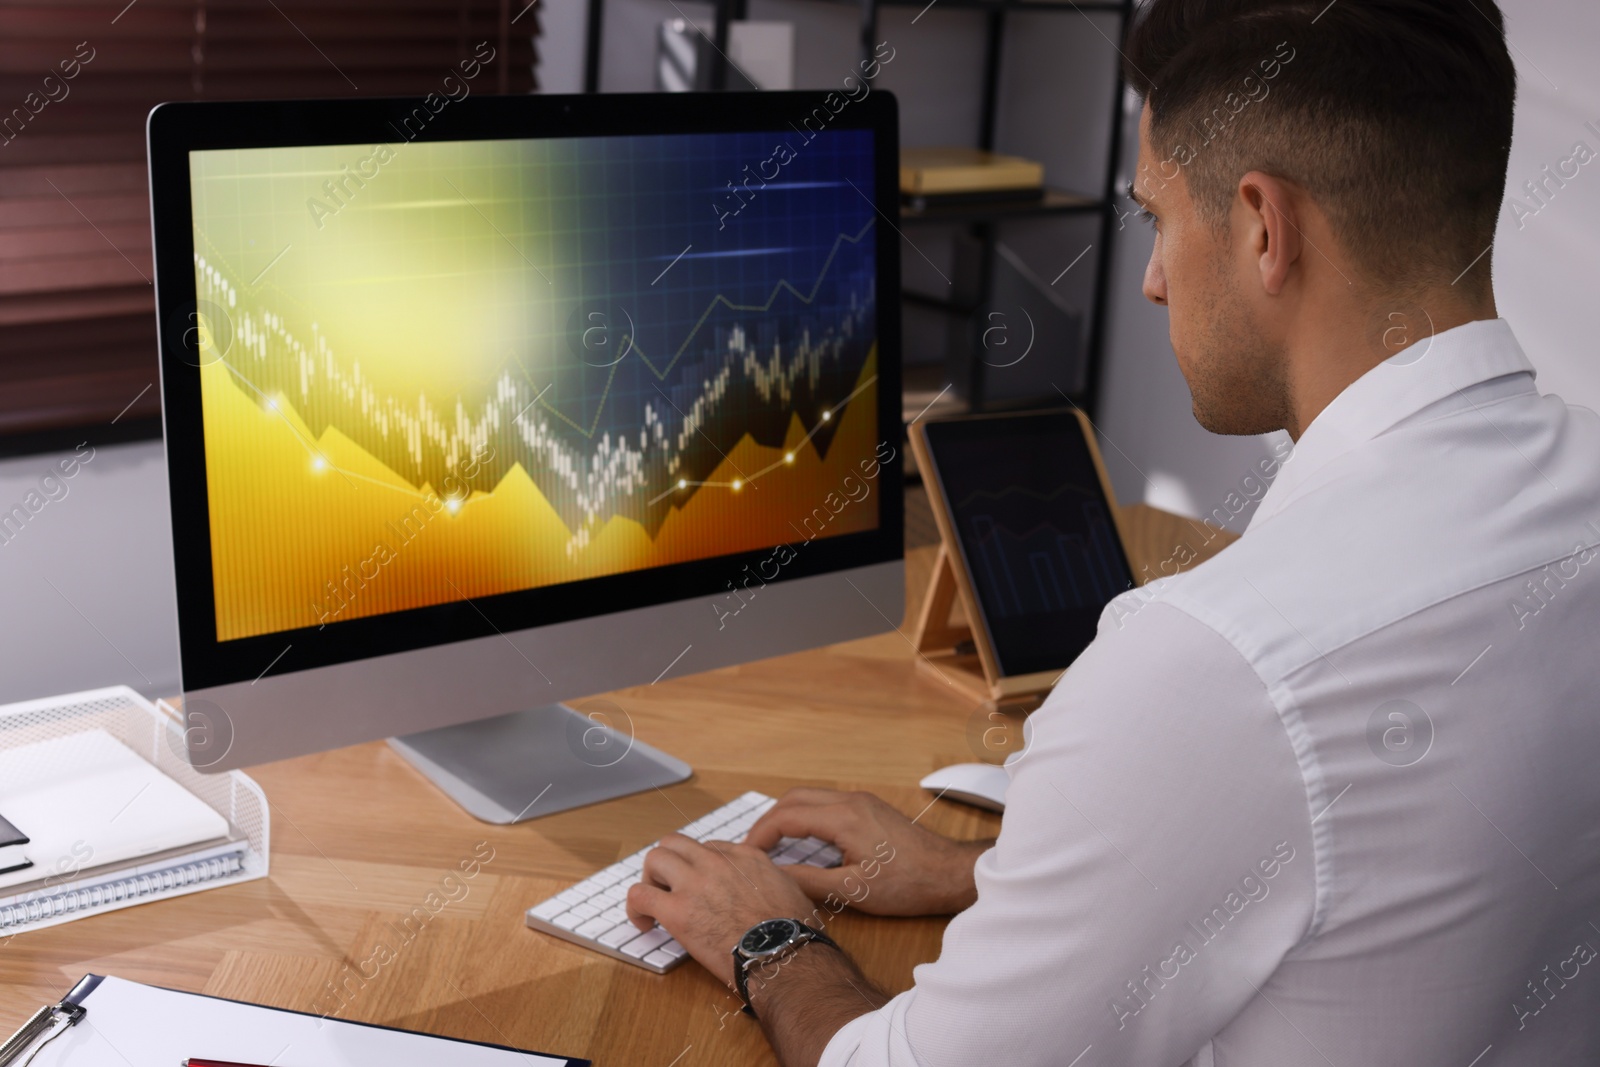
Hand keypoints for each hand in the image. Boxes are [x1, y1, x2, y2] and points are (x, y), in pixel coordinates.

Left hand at [626, 833, 815, 987]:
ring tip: (655, 904)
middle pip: (677, 843)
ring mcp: (695, 882)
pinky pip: (639, 894)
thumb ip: (770, 879)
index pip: (709, 848)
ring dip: (651, 880)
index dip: (699, 867)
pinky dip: (635, 908)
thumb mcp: (790, 888)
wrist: (783, 955)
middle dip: (669, 864)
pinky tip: (644, 924)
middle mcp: (717, 862)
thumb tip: (766, 886)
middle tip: (670, 889)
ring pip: (655, 858)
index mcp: (745, 856)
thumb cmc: (792, 932)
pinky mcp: (676, 910)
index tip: (699, 886)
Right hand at [746, 788, 991, 917]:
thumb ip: (810, 882)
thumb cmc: (907, 884)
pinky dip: (805, 817)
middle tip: (753, 849)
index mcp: (843, 817)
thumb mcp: (854, 891)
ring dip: (787, 817)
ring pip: (810, 798)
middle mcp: (850, 801)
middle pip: (794, 799)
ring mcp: (861, 801)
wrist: (949, 873)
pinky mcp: (869, 808)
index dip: (760, 835)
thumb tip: (775, 877)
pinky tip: (802, 841)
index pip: (786, 816)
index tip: (746, 855)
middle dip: (768, 821)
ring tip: (771, 846)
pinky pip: (826, 804)